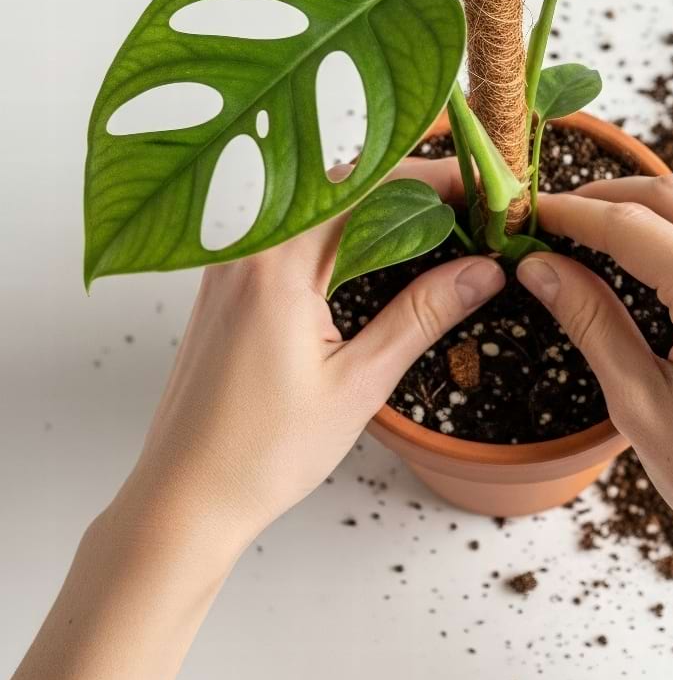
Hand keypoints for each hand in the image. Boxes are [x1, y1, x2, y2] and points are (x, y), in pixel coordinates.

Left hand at [114, 157, 504, 551]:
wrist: (182, 498)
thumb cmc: (262, 453)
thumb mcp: (359, 384)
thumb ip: (422, 315)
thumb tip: (483, 270)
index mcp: (277, 264)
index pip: (370, 188)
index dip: (435, 182)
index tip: (483, 190)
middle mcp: (248, 248)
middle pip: (344, 185)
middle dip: (413, 188)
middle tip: (471, 208)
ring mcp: (232, 263)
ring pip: (319, 205)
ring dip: (379, 207)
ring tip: (439, 227)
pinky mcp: (229, 284)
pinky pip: (294, 232)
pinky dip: (343, 231)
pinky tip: (378, 254)